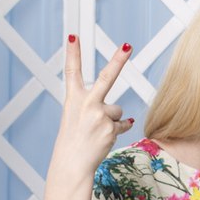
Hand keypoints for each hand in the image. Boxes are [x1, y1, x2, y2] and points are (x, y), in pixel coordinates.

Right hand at [50, 35, 133, 181]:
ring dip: (111, 120)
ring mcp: (99, 115)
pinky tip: (103, 138)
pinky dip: (116, 130)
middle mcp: (86, 103)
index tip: (73, 36)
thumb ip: (97, 110)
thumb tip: (127, 117)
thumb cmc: (74, 140)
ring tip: (96, 131)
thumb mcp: (78, 118)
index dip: (73, 53)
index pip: (72, 71)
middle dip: (118, 60)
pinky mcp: (111, 127)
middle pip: (107, 77)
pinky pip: (122, 124)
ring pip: (117, 110)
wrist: (71, 163)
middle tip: (128, 45)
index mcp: (73, 99)